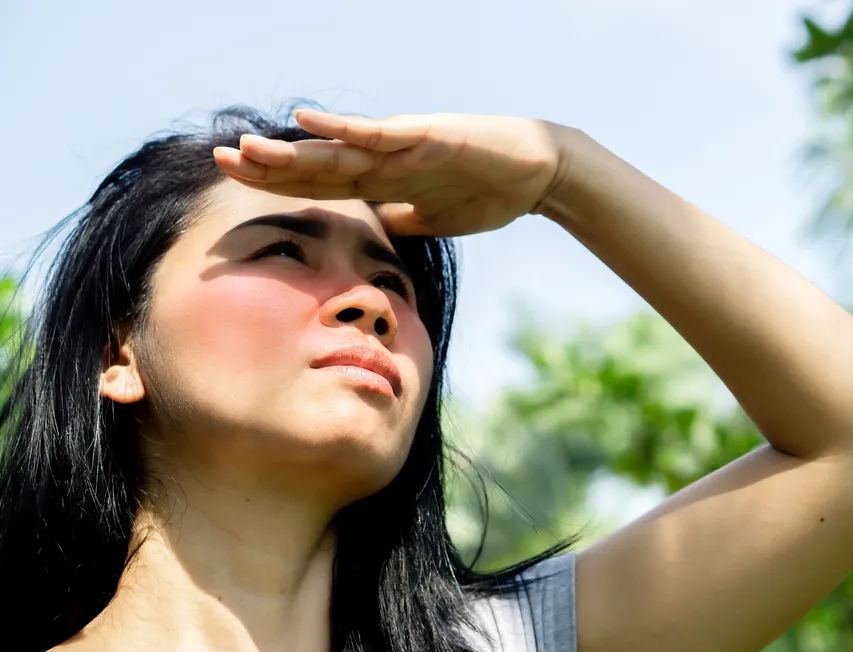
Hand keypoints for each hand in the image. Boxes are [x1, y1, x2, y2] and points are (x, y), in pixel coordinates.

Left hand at [212, 109, 570, 236]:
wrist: (537, 174)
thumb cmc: (488, 193)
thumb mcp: (432, 220)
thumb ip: (399, 220)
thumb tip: (371, 233)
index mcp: (384, 181)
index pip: (321, 186)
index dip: (279, 186)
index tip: (237, 186)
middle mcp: (384, 159)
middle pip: (317, 166)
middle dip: (268, 166)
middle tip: (218, 158)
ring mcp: (402, 145)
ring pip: (337, 150)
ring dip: (292, 151)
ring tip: (246, 147)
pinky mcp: (426, 136)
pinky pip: (380, 134)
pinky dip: (345, 130)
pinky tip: (308, 121)